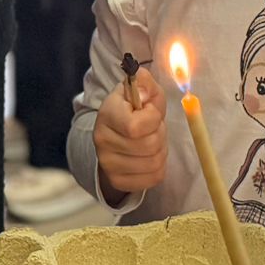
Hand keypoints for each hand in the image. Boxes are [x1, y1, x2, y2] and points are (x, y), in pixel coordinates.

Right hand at [94, 69, 166, 205]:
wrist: (114, 133)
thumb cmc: (133, 108)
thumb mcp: (140, 90)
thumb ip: (146, 83)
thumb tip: (144, 93)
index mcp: (107, 114)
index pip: (135, 126)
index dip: (153, 117)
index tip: (151, 111)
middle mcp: (103, 141)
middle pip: (149, 145)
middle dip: (160, 133)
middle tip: (154, 127)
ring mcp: (108, 164)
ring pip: (154, 162)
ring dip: (161, 150)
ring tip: (152, 139)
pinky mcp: (118, 181)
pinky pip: (154, 178)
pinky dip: (159, 166)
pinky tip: (150, 155)